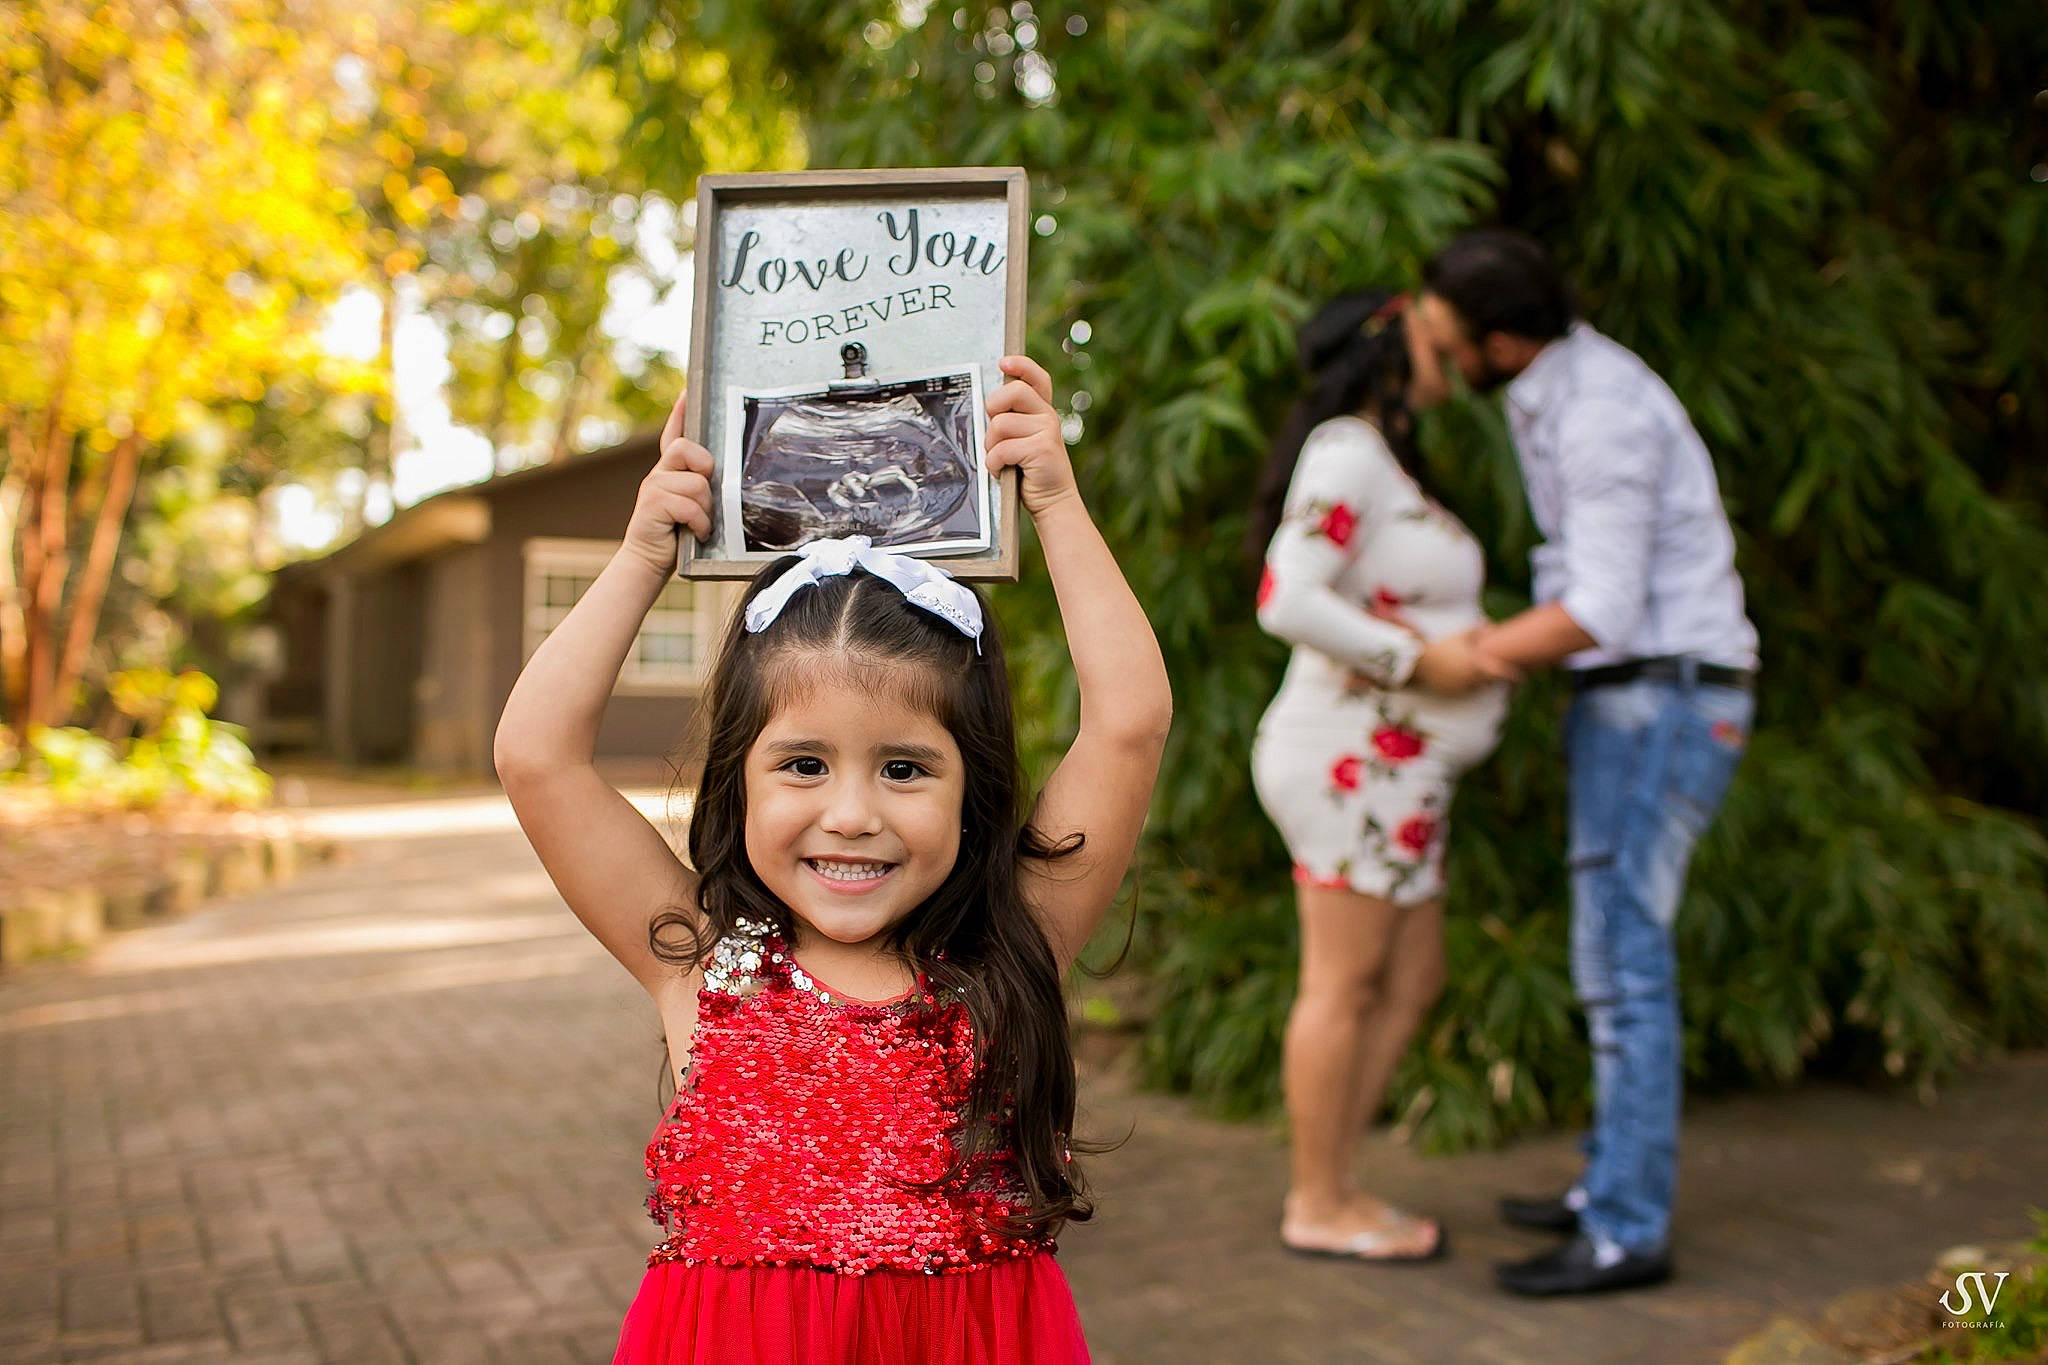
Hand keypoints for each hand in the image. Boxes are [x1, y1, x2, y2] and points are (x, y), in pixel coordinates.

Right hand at [621, 392, 713, 577]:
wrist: (650, 560)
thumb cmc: (677, 534)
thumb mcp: (692, 505)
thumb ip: (701, 487)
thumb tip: (722, 479)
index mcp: (669, 470)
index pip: (673, 434)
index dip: (680, 412)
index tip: (687, 390)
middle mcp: (659, 473)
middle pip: (686, 449)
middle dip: (704, 471)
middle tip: (705, 498)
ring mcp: (653, 487)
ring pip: (695, 483)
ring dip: (705, 508)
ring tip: (699, 523)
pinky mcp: (652, 504)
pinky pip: (689, 505)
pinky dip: (699, 522)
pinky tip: (696, 532)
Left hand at [984, 355, 1079, 516]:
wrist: (1053, 502)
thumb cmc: (1031, 472)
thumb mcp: (1023, 440)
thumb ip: (1013, 421)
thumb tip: (991, 407)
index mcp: (1042, 411)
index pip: (1036, 378)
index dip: (1021, 365)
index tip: (1004, 363)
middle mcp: (1047, 416)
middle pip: (1012, 391)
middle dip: (993, 410)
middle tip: (996, 433)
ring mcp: (1047, 431)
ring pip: (1000, 425)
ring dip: (991, 447)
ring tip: (1002, 460)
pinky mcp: (1041, 449)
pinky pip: (1001, 449)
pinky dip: (994, 464)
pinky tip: (1004, 470)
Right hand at [1412, 628, 1520, 693]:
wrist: (1419, 662)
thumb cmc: (1442, 647)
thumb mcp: (1460, 636)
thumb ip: (1478, 630)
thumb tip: (1492, 622)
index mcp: (1475, 665)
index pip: (1500, 674)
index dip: (1513, 677)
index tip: (1522, 677)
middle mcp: (1471, 680)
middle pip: (1491, 683)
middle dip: (1496, 678)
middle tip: (1502, 674)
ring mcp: (1462, 688)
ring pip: (1479, 688)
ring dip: (1483, 683)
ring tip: (1480, 674)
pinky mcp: (1453, 693)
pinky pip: (1466, 691)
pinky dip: (1470, 686)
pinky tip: (1465, 677)